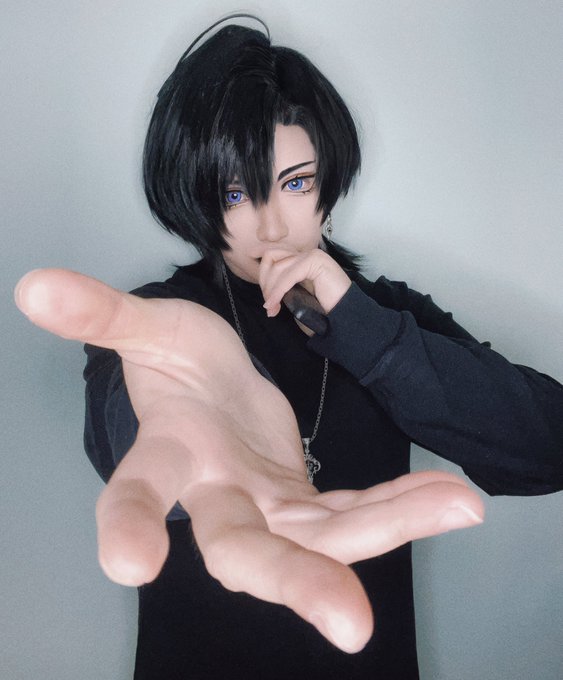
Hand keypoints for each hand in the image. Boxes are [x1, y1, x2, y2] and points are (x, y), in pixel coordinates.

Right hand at [15, 268, 483, 653]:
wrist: (216, 382)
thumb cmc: (178, 363)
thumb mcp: (149, 329)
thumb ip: (103, 315)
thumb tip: (36, 286)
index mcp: (167, 455)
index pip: (139, 495)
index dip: (131, 525)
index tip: (128, 564)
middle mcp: (215, 495)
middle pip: (244, 548)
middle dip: (292, 579)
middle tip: (350, 623)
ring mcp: (266, 502)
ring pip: (319, 537)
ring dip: (385, 531)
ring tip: (453, 508)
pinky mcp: (306, 498)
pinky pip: (356, 511)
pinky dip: (400, 505)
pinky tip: (449, 498)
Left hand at [259, 247, 351, 317]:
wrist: (345, 318)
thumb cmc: (323, 312)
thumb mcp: (297, 296)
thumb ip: (284, 286)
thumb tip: (266, 288)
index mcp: (303, 260)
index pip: (273, 256)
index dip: (263, 277)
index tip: (268, 302)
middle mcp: (307, 253)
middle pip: (271, 256)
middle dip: (264, 282)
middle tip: (269, 306)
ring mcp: (312, 256)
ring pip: (277, 266)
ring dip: (270, 290)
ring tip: (272, 308)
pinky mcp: (315, 262)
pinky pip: (288, 275)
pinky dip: (277, 290)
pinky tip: (275, 304)